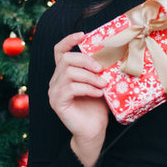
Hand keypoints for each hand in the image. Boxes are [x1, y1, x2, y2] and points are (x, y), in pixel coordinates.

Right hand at [48, 32, 109, 166]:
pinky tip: (98, 94)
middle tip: (102, 69)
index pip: (59, 51)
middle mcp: (56, 81)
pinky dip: (87, 88)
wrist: (93, 130)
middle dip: (86, 61)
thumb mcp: (99, 83)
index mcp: (64, 73)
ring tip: (103, 85)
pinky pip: (71, 88)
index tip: (83, 36)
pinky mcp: (57, 102)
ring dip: (90, 77)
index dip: (68, 40)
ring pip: (69, 73)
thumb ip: (98, 70)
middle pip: (66, 59)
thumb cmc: (97, 106)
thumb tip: (113, 53)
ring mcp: (54, 92)